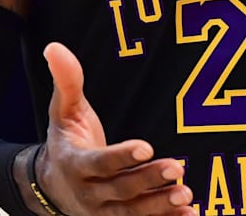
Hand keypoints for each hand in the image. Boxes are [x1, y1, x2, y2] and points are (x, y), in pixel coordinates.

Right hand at [36, 42, 194, 215]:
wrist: (53, 187)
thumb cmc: (67, 141)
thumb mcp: (63, 112)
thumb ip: (66, 82)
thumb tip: (55, 47)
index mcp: (75, 164)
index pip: (99, 163)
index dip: (121, 157)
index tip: (147, 147)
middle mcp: (89, 194)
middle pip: (120, 191)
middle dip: (148, 181)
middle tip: (177, 167)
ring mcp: (103, 213)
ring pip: (132, 214)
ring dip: (160, 207)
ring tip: (187, 196)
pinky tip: (192, 214)